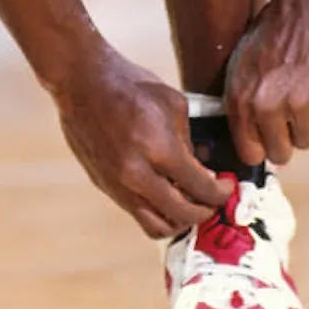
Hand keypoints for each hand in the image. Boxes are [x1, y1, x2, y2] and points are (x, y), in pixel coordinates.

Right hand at [56, 43, 230, 237]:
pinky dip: (154, 210)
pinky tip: (162, 193)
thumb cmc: (128, 85)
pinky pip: (135, 212)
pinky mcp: (104, 185)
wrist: (82, 82)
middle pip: (182, 215)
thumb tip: (201, 166)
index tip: (226, 187)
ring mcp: (117, 183)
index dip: (221, 192)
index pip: (201, 189)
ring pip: (156, 226)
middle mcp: (137, 173)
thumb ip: (189, 140)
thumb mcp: (173, 104)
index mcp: (159, 148)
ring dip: (177, 220)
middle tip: (210, 200)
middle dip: (204, 211)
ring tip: (186, 203)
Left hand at [225, 0, 308, 165]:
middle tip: (283, 124)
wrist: (304, 10)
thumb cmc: (268, 36)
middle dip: (282, 142)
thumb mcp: (238, 69)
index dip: (256, 149)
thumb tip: (246, 139)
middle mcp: (270, 107)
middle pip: (281, 155)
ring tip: (298, 97)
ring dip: (302, 125)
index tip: (261, 144)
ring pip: (305, 140)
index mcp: (243, 100)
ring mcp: (302, 104)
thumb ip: (240, 106)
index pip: (249, 153)